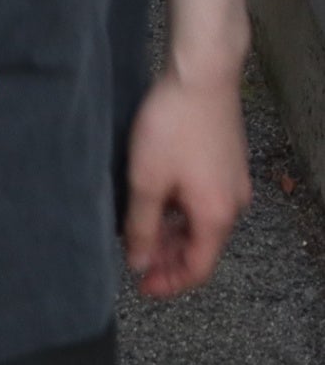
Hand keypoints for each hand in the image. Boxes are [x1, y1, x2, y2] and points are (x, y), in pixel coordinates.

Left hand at [124, 68, 251, 297]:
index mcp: (216, 216)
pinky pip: (202, 201)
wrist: (201, 76)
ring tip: (136, 234)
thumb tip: (140, 263)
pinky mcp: (225, 164)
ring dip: (171, 235)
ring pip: (200, 223)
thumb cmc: (173, 126)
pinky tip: (154, 205)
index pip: (198, 268)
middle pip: (201, 247)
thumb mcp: (147, 181)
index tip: (141, 288)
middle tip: (133, 261)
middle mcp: (232, 204)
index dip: (169, 283)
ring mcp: (231, 183)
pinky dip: (179, 212)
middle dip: (167, 259)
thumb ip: (142, 226)